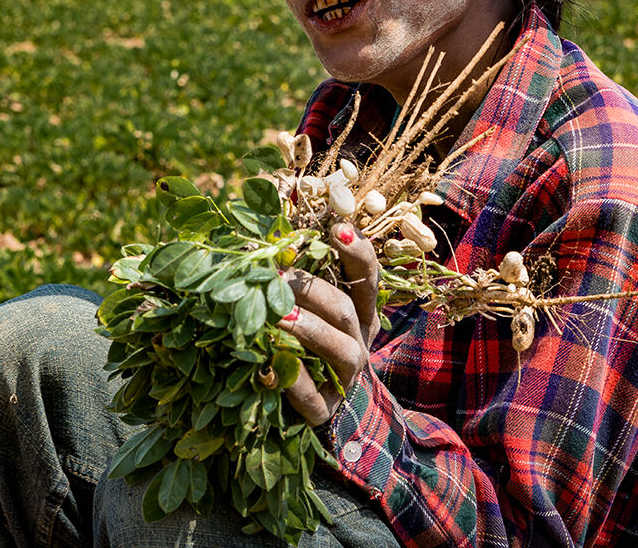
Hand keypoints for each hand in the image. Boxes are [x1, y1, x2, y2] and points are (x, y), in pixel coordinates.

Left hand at [277, 221, 380, 425]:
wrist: (319, 407)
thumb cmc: (308, 344)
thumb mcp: (311, 309)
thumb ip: (300, 280)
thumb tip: (271, 242)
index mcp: (359, 312)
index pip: (366, 277)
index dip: (356, 252)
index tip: (337, 229)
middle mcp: (358, 341)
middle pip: (345, 310)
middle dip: (313, 290)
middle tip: (277, 276)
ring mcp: (346, 377)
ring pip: (340, 349)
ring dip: (308, 328)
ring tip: (276, 315)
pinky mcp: (325, 409)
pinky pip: (313, 395)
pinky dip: (293, 381)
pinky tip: (270, 367)